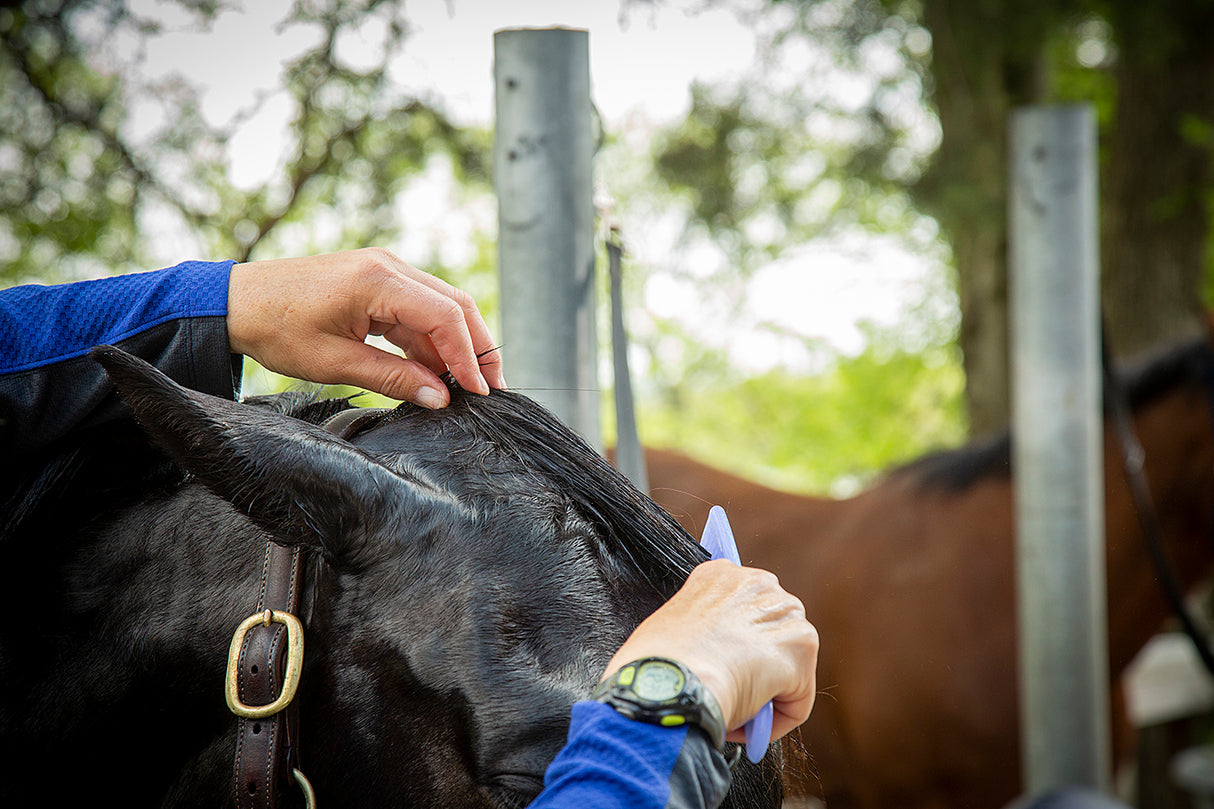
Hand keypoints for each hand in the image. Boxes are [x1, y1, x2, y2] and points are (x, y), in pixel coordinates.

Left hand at [227, 249, 505, 407]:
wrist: (238, 301)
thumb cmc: (277, 329)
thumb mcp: (334, 362)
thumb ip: (393, 378)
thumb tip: (440, 398)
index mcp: (377, 281)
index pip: (444, 316)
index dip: (468, 357)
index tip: (477, 393)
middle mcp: (389, 267)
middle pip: (455, 305)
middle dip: (477, 348)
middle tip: (491, 389)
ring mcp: (386, 270)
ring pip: (442, 306)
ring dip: (457, 345)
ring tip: (466, 386)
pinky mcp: (379, 281)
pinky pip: (419, 308)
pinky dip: (432, 339)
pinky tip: (436, 370)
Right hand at [601, 560, 817, 742]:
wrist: (671, 685)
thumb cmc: (655, 665)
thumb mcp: (670, 627)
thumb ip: (700, 632)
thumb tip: (711, 661)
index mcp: (720, 575)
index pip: (743, 609)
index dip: (732, 648)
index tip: (718, 671)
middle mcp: (756, 583)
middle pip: (771, 634)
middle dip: (756, 667)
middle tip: (731, 694)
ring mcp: (783, 613)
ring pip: (789, 666)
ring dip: (767, 694)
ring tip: (737, 712)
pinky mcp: (802, 648)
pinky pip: (796, 700)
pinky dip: (776, 720)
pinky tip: (748, 725)